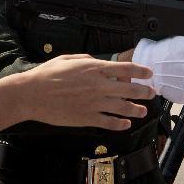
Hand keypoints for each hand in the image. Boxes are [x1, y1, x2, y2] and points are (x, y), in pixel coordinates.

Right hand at [20, 54, 154, 130]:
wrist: (31, 94)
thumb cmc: (47, 74)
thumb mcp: (68, 59)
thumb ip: (86, 59)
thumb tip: (97, 61)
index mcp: (94, 68)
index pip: (125, 69)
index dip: (141, 71)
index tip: (149, 74)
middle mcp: (98, 85)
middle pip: (130, 89)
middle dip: (144, 91)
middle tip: (151, 93)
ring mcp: (94, 103)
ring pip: (123, 108)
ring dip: (136, 109)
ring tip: (143, 111)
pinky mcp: (87, 118)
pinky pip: (109, 122)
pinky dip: (120, 124)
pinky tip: (126, 124)